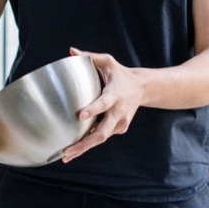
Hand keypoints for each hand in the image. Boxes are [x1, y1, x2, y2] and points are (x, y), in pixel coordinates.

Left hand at [60, 48, 143, 162]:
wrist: (142, 88)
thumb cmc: (120, 74)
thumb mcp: (107, 61)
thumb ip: (89, 57)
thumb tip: (71, 51)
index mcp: (115, 94)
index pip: (104, 103)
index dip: (93, 110)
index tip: (80, 115)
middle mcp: (118, 111)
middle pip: (102, 133)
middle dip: (84, 144)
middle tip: (67, 151)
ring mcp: (120, 122)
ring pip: (101, 138)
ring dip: (84, 148)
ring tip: (66, 156)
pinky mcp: (120, 128)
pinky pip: (103, 136)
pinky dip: (89, 142)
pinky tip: (75, 148)